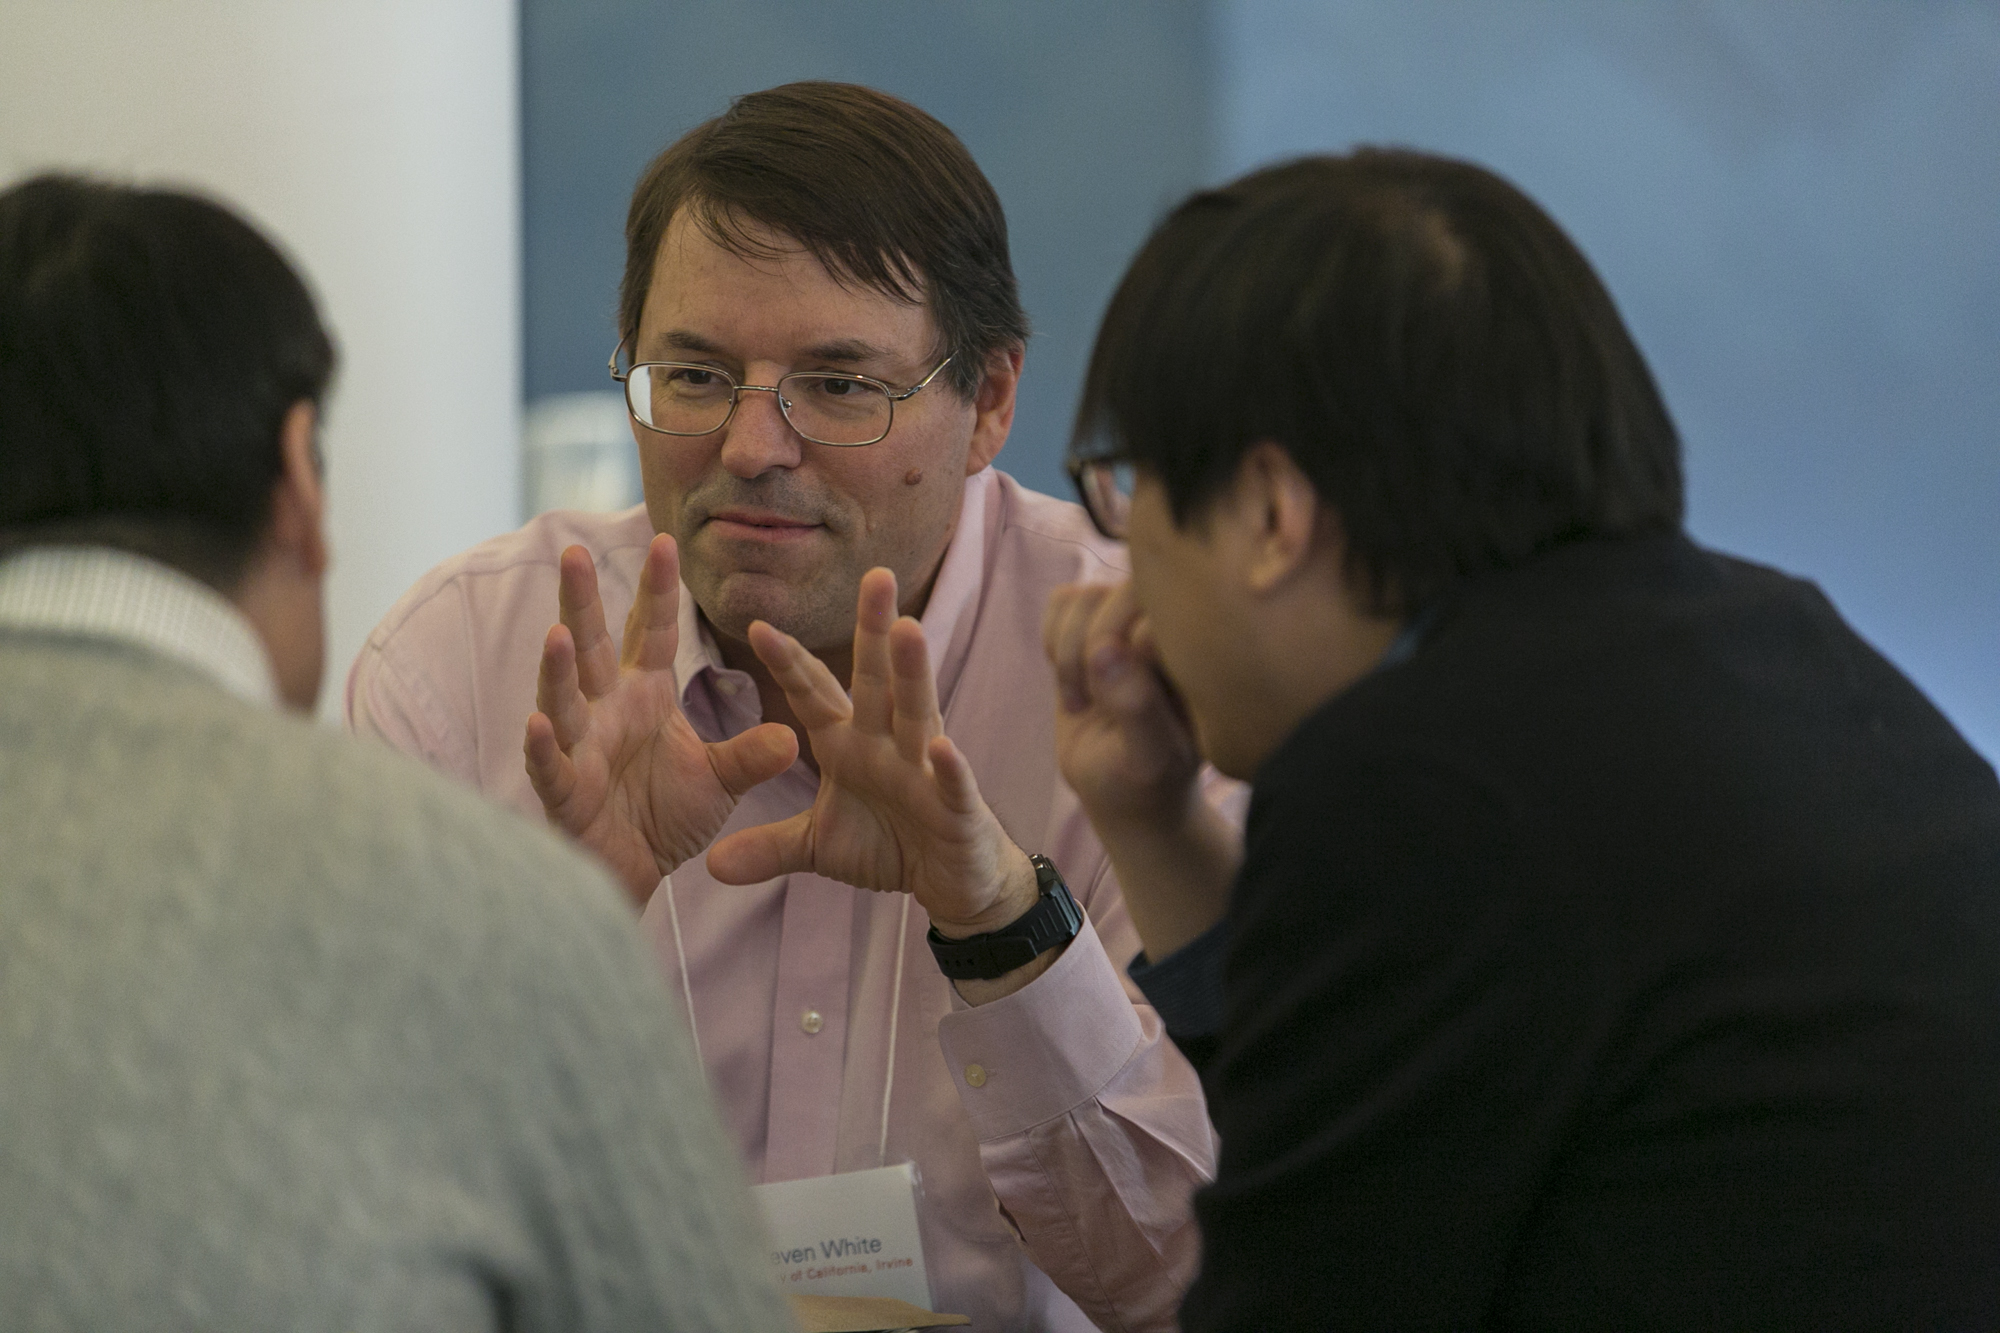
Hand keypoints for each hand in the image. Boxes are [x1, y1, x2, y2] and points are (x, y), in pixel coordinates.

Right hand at [523, 535, 797, 904]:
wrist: (634, 870)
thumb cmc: (666, 814)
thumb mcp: (720, 780)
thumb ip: (751, 754)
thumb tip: (793, 735)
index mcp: (643, 695)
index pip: (649, 632)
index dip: (657, 590)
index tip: (667, 540)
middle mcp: (604, 711)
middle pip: (591, 647)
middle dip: (582, 602)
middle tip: (574, 552)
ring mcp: (577, 748)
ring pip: (562, 700)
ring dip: (558, 669)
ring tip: (557, 632)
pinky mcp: (563, 792)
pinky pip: (549, 765)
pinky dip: (541, 746)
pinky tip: (535, 723)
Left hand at [705, 567, 1040, 938]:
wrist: (951, 880)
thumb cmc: (889, 845)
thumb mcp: (818, 847)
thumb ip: (769, 847)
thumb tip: (711, 864)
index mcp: (849, 745)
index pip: (815, 696)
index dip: (790, 664)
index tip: (758, 627)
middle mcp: (888, 745)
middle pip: (877, 681)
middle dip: (874, 631)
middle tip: (874, 576)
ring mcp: (925, 771)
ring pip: (917, 715)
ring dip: (913, 674)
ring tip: (908, 629)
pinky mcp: (957, 807)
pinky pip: (951, 784)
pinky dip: (948, 767)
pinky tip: (942, 746)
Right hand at [1042, 578, 1203, 832]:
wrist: (1120, 788)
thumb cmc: (1145, 780)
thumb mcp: (1147, 759)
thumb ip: (1136, 707)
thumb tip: (1105, 650)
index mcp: (1203, 656)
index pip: (1162, 617)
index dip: (1129, 658)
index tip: (1122, 711)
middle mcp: (1170, 629)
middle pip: (1122, 593)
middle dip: (1092, 649)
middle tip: (1091, 702)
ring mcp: (1130, 621)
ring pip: (1086, 596)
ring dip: (1068, 652)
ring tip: (1081, 700)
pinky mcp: (1093, 623)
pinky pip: (1062, 600)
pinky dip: (1052, 640)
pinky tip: (1069, 679)